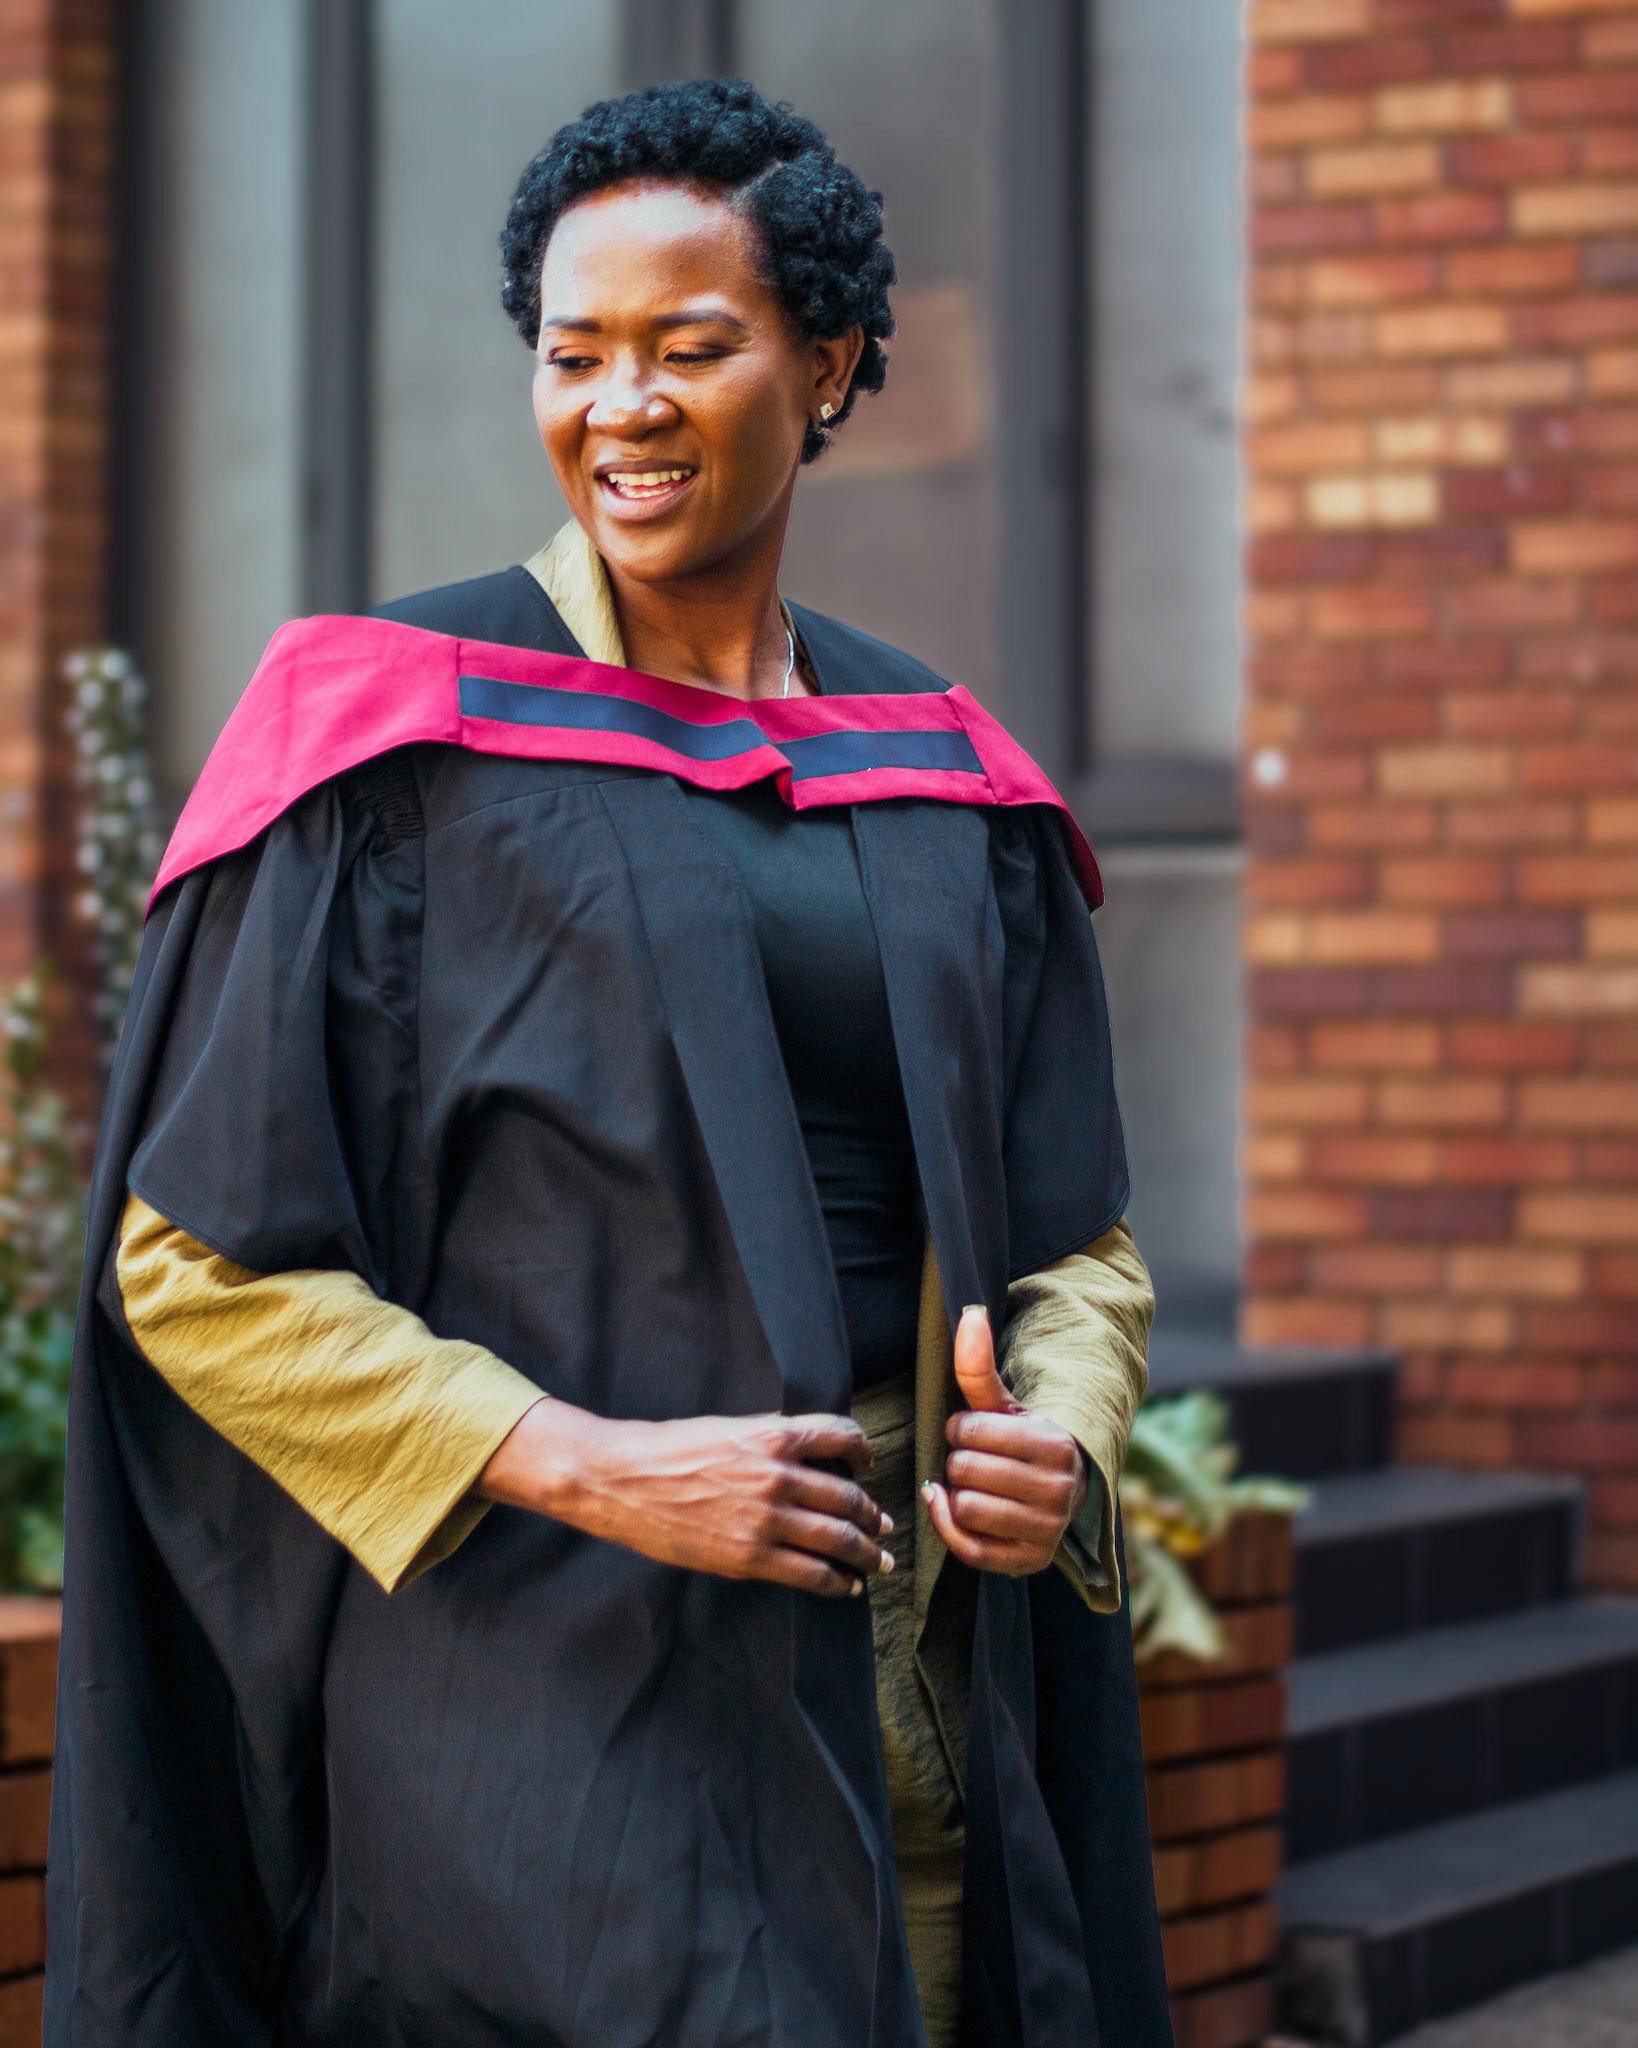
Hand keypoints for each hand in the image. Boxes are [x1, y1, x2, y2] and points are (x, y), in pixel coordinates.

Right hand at [479, 1398, 892, 1597]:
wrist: (622, 1480)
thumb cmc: (669, 1448)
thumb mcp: (728, 1428)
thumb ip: (770, 1437)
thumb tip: (806, 1448)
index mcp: (773, 1436)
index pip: (843, 1435)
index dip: (864, 1452)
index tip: (867, 1466)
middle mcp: (778, 1476)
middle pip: (849, 1496)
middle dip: (872, 1514)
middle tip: (883, 1525)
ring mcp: (766, 1520)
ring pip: (839, 1538)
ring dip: (866, 1551)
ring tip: (877, 1560)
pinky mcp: (749, 1558)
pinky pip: (811, 1573)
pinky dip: (837, 1582)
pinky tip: (846, 1585)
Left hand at [920, 1305, 1087, 1577]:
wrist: (1056, 1488)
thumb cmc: (1021, 1438)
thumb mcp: (1003, 1403)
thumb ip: (979, 1363)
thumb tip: (971, 1311)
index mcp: (1057, 1445)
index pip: (968, 1433)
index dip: (960, 1428)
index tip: (975, 1430)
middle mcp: (1061, 1492)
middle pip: (964, 1471)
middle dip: (960, 1460)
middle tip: (977, 1459)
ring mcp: (1048, 1531)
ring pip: (964, 1508)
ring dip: (958, 1493)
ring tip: (976, 1483)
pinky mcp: (1028, 1562)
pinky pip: (968, 1549)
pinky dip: (949, 1527)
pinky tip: (951, 1507)